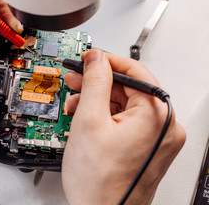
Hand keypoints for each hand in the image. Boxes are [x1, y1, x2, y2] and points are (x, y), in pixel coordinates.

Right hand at [62, 49, 185, 204]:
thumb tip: (96, 59)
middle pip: (129, 89)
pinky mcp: (146, 147)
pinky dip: (104, 116)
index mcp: (158, 117)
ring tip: (75, 103)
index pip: (135, 72)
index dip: (107, 61)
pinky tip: (85, 117)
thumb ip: (95, 82)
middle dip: (98, 83)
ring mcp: (157, 139)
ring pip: (125, 105)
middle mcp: (165, 127)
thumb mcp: (89, 121)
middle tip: (76, 79)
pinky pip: (126, 121)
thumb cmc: (99, 182)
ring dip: (98, 100)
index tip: (89, 58)